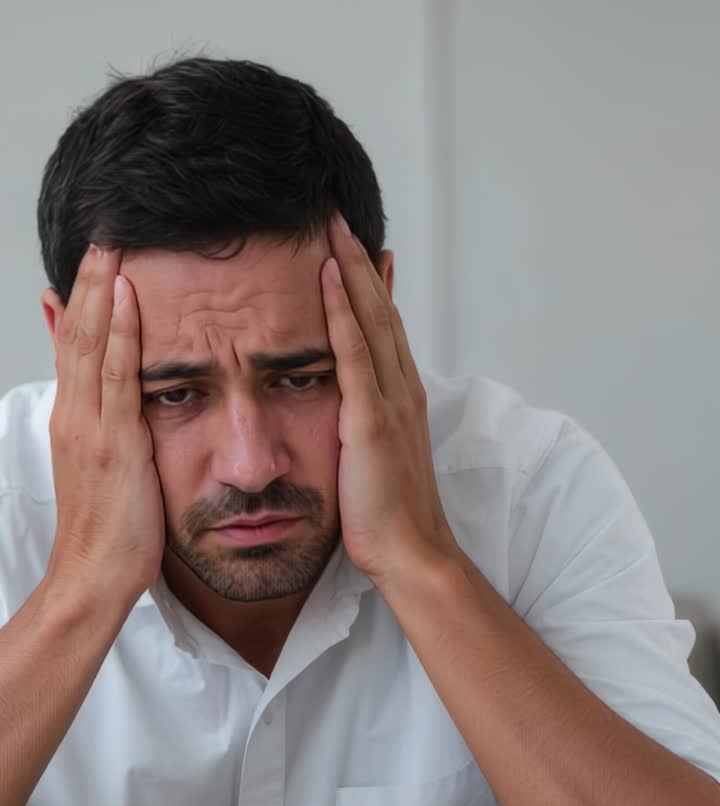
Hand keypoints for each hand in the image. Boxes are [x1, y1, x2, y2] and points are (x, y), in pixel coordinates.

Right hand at [46, 245, 165, 608]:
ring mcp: (90, 427)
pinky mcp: (111, 442)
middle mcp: (76, 416)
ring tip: (111, 246)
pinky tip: (127, 298)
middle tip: (103, 234)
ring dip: (102, 292)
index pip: (77, 348)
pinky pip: (117, 375)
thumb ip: (110, 431)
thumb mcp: (107, 473)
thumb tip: (118, 403)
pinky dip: (120, 332)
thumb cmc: (110, 534)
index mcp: (76, 422)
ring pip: (93, 344)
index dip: (87, 303)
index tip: (99, 261)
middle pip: (79, 335)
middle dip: (91, 284)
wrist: (94, 578)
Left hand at [320, 215, 455, 587]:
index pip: (384, 328)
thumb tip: (344, 411)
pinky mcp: (371, 419)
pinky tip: (327, 276)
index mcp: (401, 399)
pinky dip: (341, 309)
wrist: (410, 552)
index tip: (357, 247)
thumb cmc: (388, 517)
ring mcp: (389, 400)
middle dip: (360, 259)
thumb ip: (363, 427)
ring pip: (370, 318)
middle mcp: (401, 389)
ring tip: (332, 225)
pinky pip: (353, 352)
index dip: (370, 284)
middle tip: (339, 214)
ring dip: (350, 268)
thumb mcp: (375, 461)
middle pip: (380, 309)